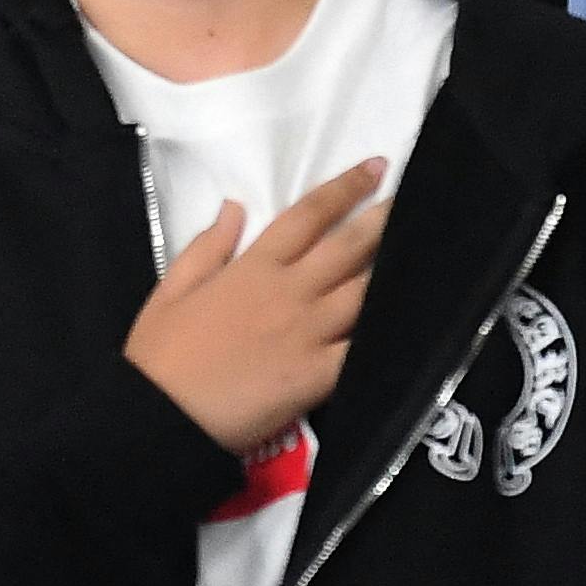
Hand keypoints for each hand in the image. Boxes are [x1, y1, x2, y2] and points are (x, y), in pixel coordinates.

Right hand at [124, 159, 390, 453]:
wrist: (162, 417)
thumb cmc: (159, 355)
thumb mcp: (170, 290)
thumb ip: (206, 246)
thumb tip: (234, 206)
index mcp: (252, 268)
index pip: (308, 216)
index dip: (345, 188)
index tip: (374, 168)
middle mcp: (289, 293)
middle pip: (349, 246)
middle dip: (384, 219)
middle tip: (414, 199)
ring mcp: (309, 334)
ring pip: (366, 292)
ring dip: (396, 267)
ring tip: (426, 250)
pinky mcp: (319, 375)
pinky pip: (364, 348)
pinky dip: (390, 332)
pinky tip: (415, 318)